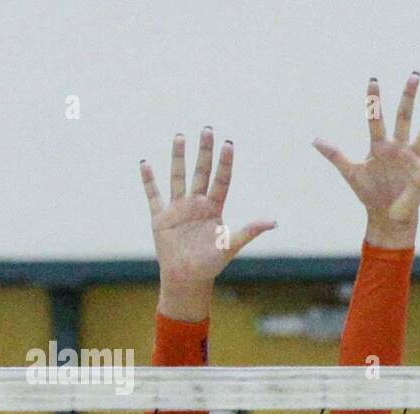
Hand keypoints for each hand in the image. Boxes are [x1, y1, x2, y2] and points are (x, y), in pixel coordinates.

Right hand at [140, 129, 275, 319]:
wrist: (187, 278)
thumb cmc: (211, 264)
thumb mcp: (231, 245)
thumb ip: (250, 231)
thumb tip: (273, 222)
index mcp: (214, 208)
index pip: (221, 180)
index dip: (224, 163)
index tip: (228, 144)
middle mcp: (196, 203)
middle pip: (201, 172)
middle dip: (204, 152)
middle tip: (208, 129)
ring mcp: (178, 208)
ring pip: (178, 177)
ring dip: (178, 157)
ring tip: (180, 136)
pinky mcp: (160, 217)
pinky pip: (153, 195)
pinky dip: (149, 181)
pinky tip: (145, 163)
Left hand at [313, 72, 419, 248]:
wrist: (385, 216)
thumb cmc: (370, 192)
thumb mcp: (351, 173)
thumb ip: (336, 155)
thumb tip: (314, 140)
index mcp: (380, 145)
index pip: (376, 118)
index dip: (374, 101)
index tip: (373, 80)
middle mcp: (399, 147)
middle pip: (404, 117)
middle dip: (408, 96)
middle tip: (414, 74)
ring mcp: (413, 160)